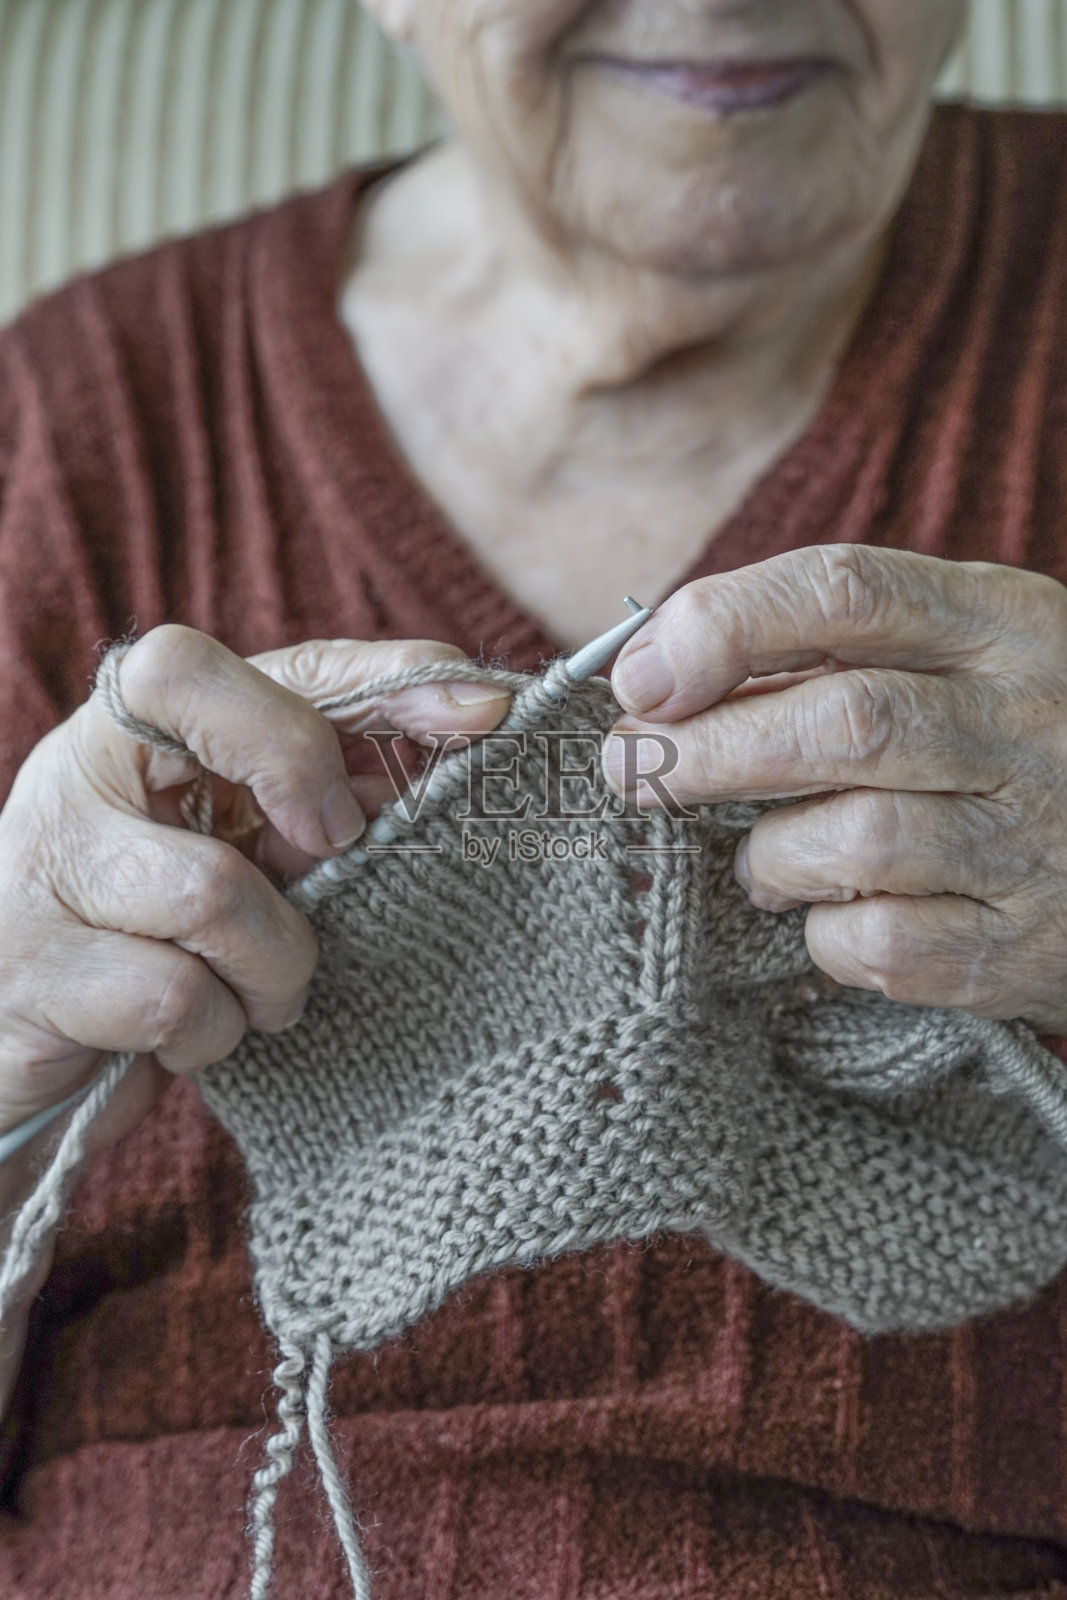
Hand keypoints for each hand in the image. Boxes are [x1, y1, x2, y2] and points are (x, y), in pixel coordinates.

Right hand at [0, 625, 510, 1148]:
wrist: (20, 1050)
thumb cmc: (159, 947)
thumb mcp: (243, 857)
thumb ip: (317, 803)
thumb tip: (443, 756)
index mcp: (139, 729)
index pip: (257, 653)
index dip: (377, 672)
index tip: (481, 709)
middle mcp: (77, 769)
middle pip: (193, 693)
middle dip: (297, 769)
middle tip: (329, 851)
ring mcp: (44, 863)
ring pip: (212, 888)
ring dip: (273, 964)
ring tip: (261, 996)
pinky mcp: (33, 970)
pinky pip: (174, 995)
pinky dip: (216, 1033)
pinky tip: (194, 1040)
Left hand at [604, 544, 1066, 1033]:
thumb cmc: (1010, 739)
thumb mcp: (956, 653)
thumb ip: (827, 649)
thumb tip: (655, 674)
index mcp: (1002, 623)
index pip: (845, 590)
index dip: (723, 627)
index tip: (641, 678)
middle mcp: (1029, 723)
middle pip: (840, 722)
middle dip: (707, 750)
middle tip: (635, 769)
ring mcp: (1035, 838)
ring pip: (853, 839)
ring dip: (771, 855)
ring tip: (764, 861)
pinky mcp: (1023, 945)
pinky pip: (879, 943)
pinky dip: (825, 932)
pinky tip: (833, 912)